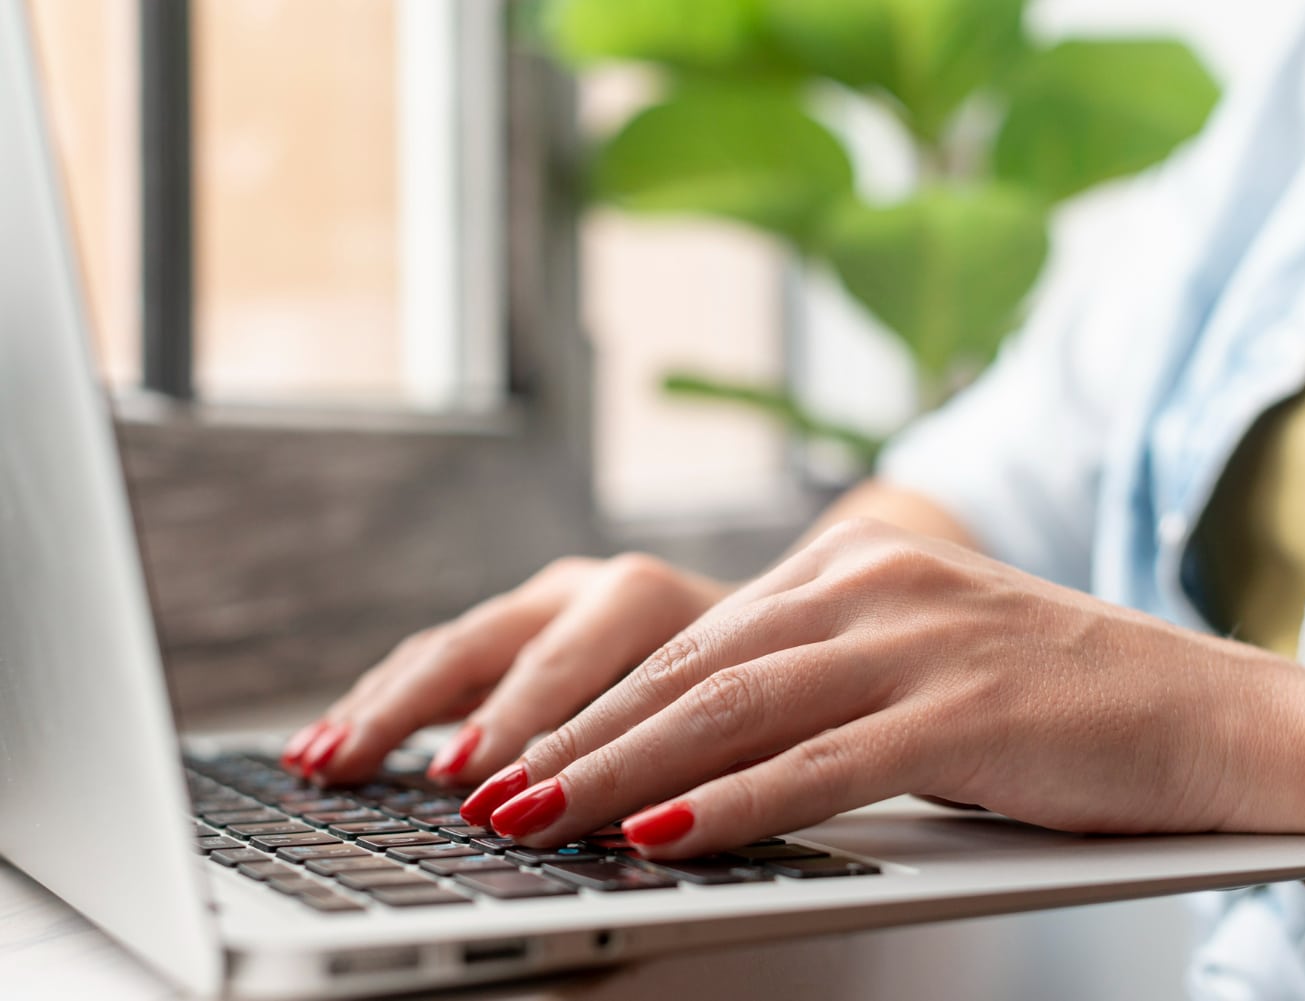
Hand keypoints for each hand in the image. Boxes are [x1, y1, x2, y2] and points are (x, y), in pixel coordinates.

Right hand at [281, 554, 729, 786]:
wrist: (773, 620)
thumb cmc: (758, 680)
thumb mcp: (739, 713)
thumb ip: (674, 754)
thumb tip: (606, 817)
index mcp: (643, 600)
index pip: (564, 668)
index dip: (514, 728)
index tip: (467, 782)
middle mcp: (586, 588)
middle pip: (484, 646)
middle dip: (412, 711)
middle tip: (353, 763)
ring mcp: (547, 600)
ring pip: (450, 647)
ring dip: (381, 703)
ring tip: (318, 756)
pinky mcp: (520, 622)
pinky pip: (443, 658)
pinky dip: (390, 699)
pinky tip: (336, 737)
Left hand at [458, 519, 1304, 855]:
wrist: (1223, 721)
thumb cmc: (1064, 709)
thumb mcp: (926, 665)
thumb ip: (826, 678)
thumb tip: (708, 741)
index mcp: (859, 564)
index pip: (697, 638)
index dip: (597, 701)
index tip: (520, 753)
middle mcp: (877, 583)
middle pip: (695, 668)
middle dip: (582, 738)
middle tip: (491, 793)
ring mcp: (922, 641)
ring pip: (738, 709)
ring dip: (626, 772)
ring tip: (539, 820)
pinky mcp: (967, 711)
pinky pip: (824, 765)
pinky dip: (735, 806)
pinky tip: (665, 839)